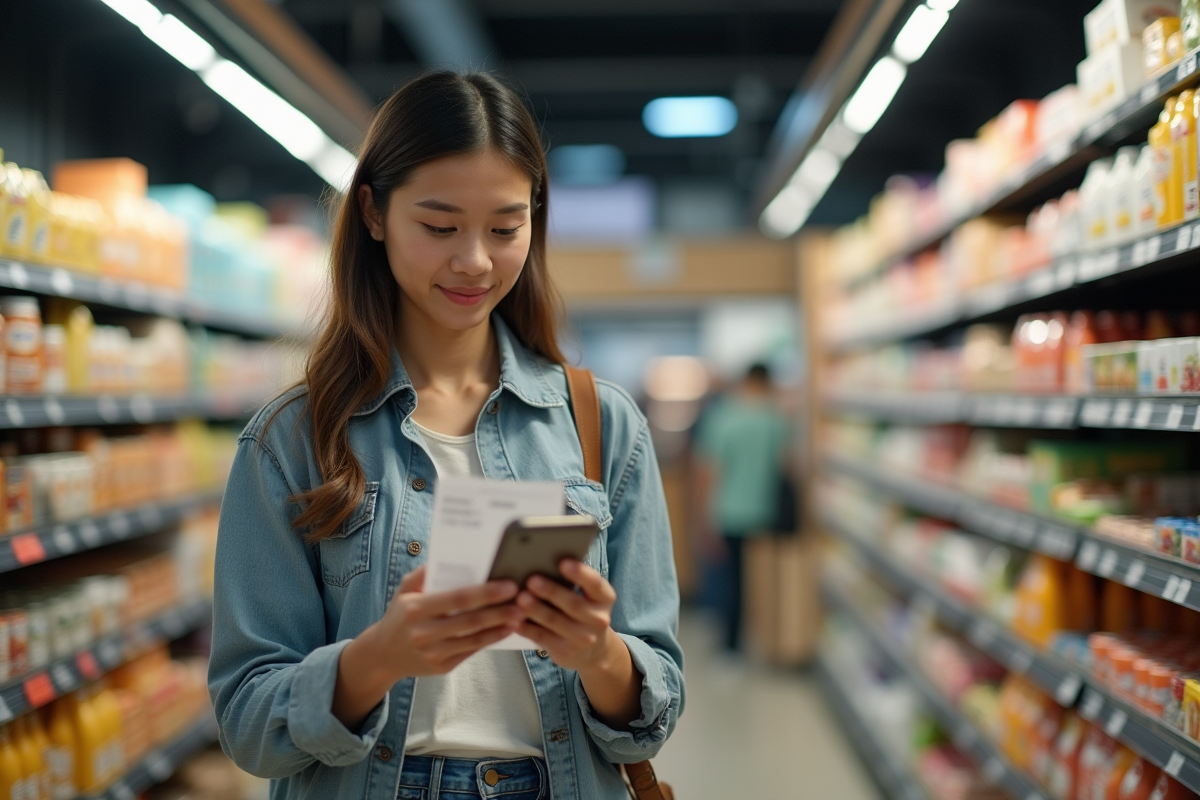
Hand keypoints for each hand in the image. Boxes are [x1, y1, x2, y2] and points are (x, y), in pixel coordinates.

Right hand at [333, 566, 521, 729]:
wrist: (383, 654)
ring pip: (474, 639)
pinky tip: (505, 630)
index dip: (485, 592)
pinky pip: (471, 651)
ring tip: (520, 615)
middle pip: (470, 620)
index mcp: (416, 610)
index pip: (457, 598)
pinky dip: (490, 641)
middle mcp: (424, 633)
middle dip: (499, 610)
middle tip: (522, 600)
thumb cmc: (399, 615)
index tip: (508, 585)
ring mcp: (433, 653)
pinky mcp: (442, 667)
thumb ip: (423, 573)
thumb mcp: (404, 590)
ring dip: (500, 627)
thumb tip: (446, 556)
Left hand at [514, 559, 617, 671]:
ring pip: (555, 622)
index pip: (595, 584)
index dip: (580, 573)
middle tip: (532, 580)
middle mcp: (598, 620)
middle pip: (573, 604)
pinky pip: (542, 637)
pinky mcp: (565, 652)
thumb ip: (573, 581)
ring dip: (536, 609)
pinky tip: (514, 619)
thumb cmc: (582, 612)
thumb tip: (544, 561)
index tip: (563, 562)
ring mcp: (583, 639)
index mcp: (605, 598)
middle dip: (551, 591)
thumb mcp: (587, 596)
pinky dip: (526, 627)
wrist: (592, 650)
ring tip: (520, 598)